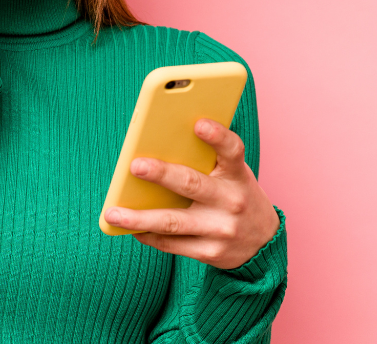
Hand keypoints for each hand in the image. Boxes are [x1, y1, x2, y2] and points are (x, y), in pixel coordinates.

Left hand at [103, 118, 280, 269]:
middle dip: (161, 174)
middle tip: (135, 165)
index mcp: (237, 175)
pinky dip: (147, 235)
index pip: (232, 151)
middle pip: (191, 184)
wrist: (263, 243)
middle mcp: (232, 202)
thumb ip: (206, 161)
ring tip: (112, 213)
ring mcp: (221, 230)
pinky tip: (129, 228)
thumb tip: (156, 144)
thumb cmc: (235, 195)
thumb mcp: (232, 176)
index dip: (217, 136)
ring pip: (173, 222)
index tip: (198, 124)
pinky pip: (172, 244)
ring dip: (139, 218)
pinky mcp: (210, 253)